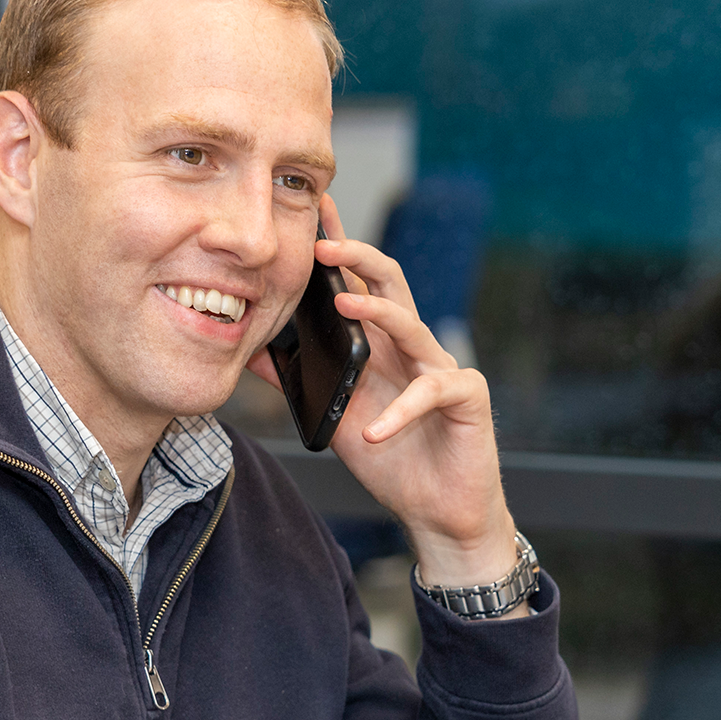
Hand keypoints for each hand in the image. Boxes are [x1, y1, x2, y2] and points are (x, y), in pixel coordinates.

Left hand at [247, 194, 523, 602]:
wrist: (438, 510)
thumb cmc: (393, 459)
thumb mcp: (334, 416)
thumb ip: (301, 381)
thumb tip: (254, 350)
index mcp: (380, 345)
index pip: (358, 283)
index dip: (339, 247)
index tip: (313, 209)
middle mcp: (411, 347)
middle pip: (390, 284)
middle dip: (358, 257)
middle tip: (322, 245)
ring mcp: (441, 368)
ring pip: (411, 325)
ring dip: (376, 313)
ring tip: (344, 305)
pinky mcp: (466, 397)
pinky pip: (430, 393)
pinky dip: (398, 413)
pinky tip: (374, 431)